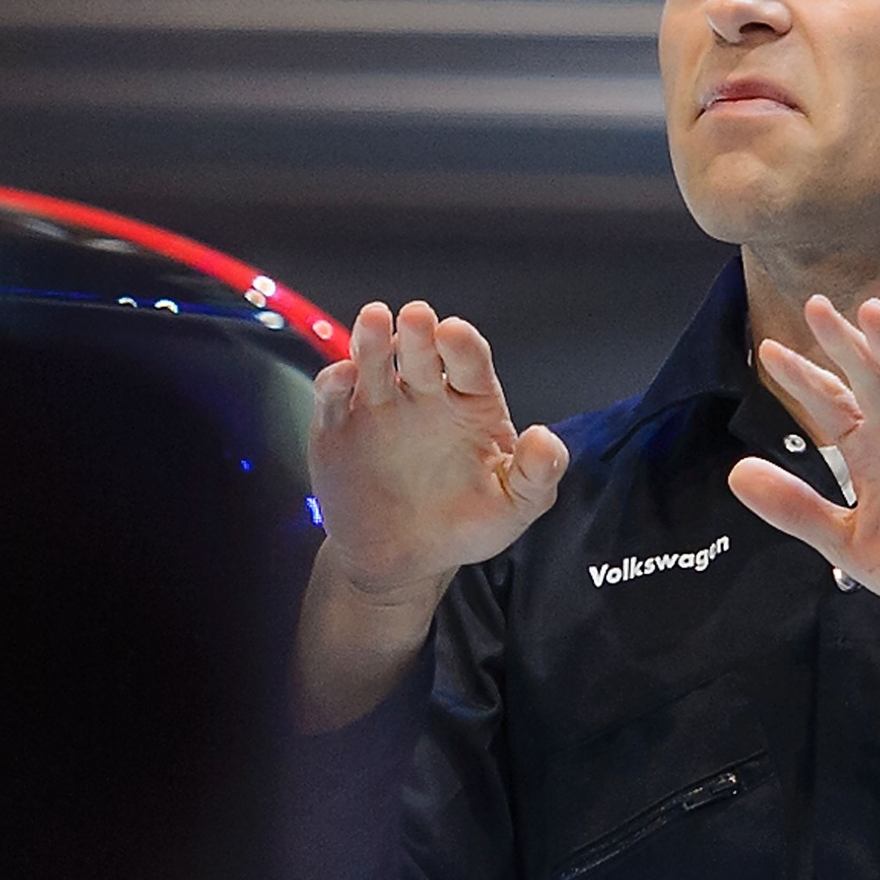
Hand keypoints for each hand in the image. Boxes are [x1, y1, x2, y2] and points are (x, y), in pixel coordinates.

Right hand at [308, 300, 569, 601]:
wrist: (404, 562)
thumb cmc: (465, 525)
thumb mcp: (514, 506)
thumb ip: (537, 473)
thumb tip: (545, 439)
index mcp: (471, 403)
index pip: (470, 362)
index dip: (463, 345)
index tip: (455, 334)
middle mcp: (424, 394)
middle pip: (421, 352)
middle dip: (418, 332)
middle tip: (417, 317)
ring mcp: (379, 407)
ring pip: (373, 363)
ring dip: (371, 341)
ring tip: (374, 320)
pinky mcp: (337, 428)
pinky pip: (333, 398)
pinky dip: (333, 382)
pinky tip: (343, 377)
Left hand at [727, 296, 879, 652]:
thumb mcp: (846, 542)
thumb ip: (796, 508)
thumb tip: (735, 472)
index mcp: (870, 453)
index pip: (832, 405)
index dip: (804, 378)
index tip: (769, 352)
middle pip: (870, 381)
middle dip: (844, 345)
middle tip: (815, 307)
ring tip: (869, 312)